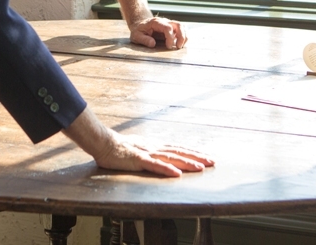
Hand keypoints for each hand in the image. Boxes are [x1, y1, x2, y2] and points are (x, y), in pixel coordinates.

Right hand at [63, 108, 212, 177]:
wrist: (103, 142)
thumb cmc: (119, 148)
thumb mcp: (139, 150)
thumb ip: (151, 153)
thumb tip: (162, 157)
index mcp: (155, 146)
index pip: (178, 149)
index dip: (193, 153)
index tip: (206, 157)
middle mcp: (155, 148)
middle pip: (179, 152)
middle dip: (196, 157)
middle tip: (212, 162)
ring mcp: (147, 153)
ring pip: (171, 158)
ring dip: (186, 162)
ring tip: (200, 168)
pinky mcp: (138, 159)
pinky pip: (154, 165)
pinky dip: (166, 169)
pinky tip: (176, 173)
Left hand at [129, 16, 186, 49]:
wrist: (140, 24)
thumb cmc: (138, 30)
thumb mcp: (136, 36)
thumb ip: (143, 39)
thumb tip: (152, 44)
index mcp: (156, 22)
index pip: (168, 27)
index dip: (170, 38)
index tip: (169, 47)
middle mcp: (165, 21)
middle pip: (178, 24)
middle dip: (181, 36)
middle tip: (178, 47)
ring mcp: (169, 24)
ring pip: (182, 26)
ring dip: (185, 36)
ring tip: (181, 46)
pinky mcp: (172, 28)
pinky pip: (182, 29)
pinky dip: (184, 36)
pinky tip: (181, 44)